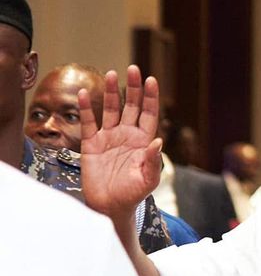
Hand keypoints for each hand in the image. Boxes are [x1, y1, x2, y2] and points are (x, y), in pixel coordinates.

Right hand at [80, 65, 163, 218]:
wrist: (110, 206)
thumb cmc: (133, 194)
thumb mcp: (148, 180)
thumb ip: (153, 161)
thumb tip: (158, 142)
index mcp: (143, 141)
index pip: (149, 114)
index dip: (150, 98)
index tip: (151, 80)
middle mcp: (127, 135)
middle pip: (131, 106)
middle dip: (133, 88)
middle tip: (133, 69)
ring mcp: (109, 137)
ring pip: (110, 109)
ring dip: (111, 93)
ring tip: (111, 74)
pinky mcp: (91, 143)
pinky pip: (88, 122)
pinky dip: (87, 108)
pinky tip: (86, 94)